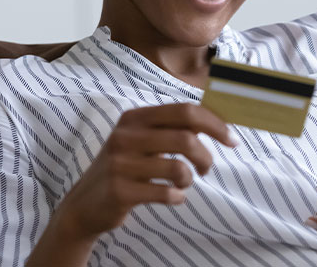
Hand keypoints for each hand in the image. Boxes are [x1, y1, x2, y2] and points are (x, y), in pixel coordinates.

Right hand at [52, 103, 238, 239]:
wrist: (84, 204)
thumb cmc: (124, 168)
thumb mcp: (140, 140)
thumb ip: (171, 128)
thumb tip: (216, 121)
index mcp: (134, 118)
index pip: (185, 111)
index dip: (214, 124)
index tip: (232, 139)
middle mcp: (125, 136)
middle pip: (186, 138)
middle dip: (206, 156)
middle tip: (206, 169)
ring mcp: (120, 164)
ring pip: (178, 168)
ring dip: (190, 179)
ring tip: (183, 183)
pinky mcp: (120, 190)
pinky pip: (167, 192)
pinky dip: (178, 197)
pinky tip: (173, 196)